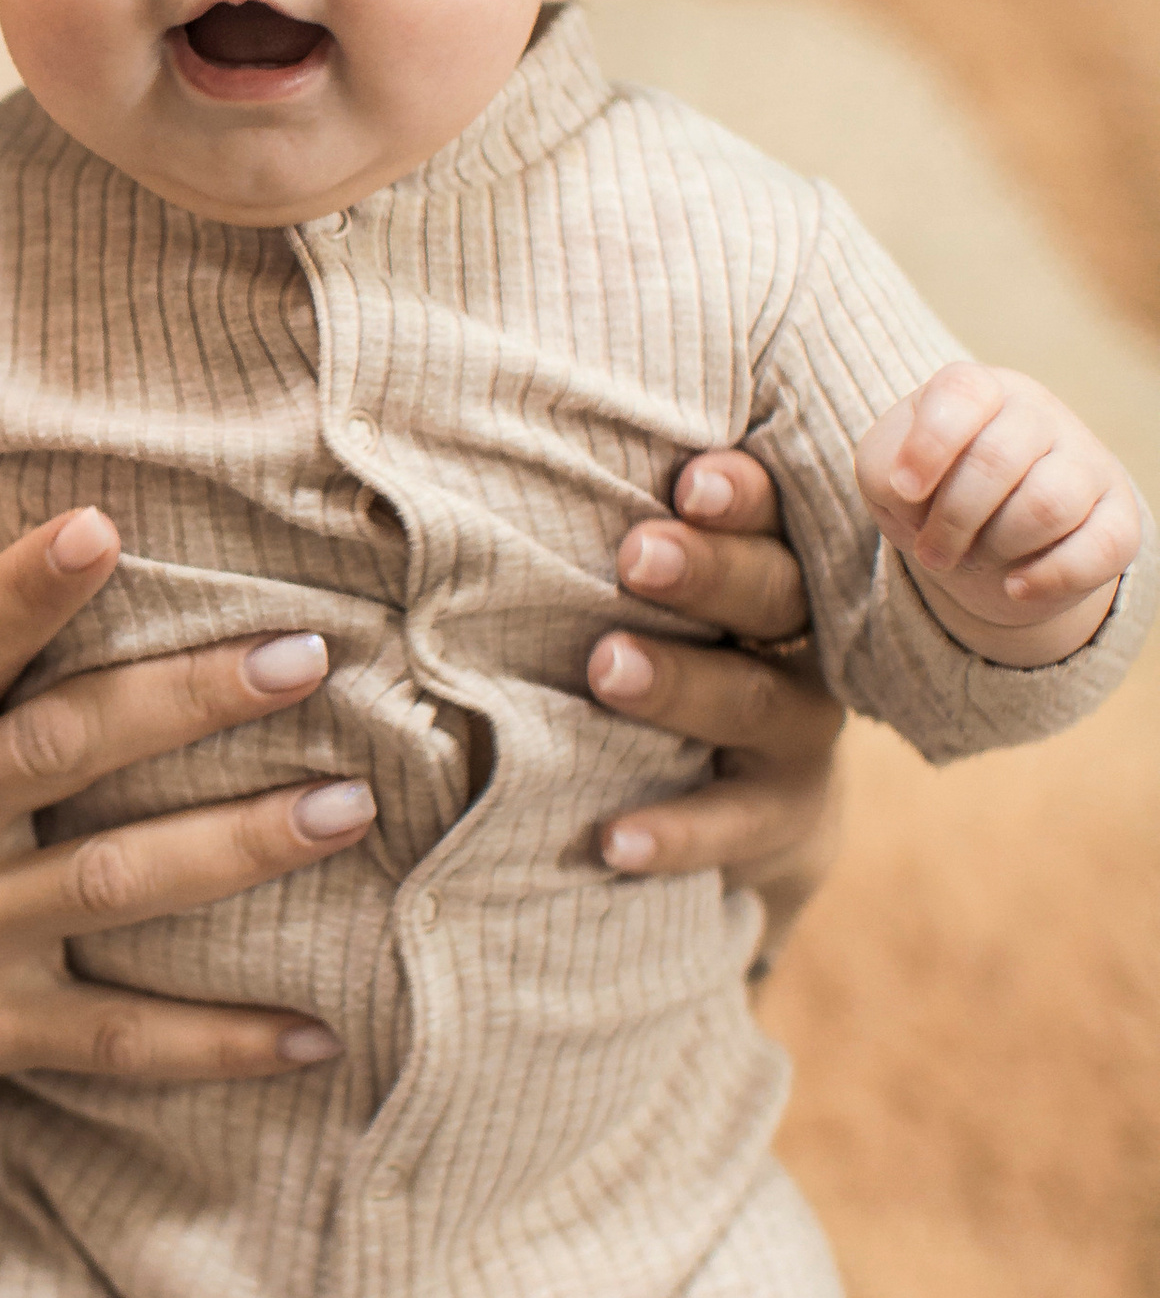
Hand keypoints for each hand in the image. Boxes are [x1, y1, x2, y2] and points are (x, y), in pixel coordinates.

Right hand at [0, 508, 374, 1160]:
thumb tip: (12, 546)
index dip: (28, 584)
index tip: (104, 520)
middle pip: (62, 749)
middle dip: (187, 699)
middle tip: (304, 656)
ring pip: (108, 883)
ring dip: (235, 846)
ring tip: (344, 808)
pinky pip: (113, 1039)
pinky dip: (215, 1042)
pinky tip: (315, 1036)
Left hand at [586, 449, 843, 948]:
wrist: (742, 796)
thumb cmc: (670, 645)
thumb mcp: (657, 590)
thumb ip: (621, 533)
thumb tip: (499, 455)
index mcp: (771, 562)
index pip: (772, 514)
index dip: (741, 496)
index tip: (689, 479)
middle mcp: (797, 639)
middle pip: (773, 594)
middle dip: (708, 572)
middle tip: (638, 555)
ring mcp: (797, 730)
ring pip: (753, 700)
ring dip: (680, 685)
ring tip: (606, 669)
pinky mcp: (780, 814)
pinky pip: (733, 824)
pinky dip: (675, 833)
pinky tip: (612, 841)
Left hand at [855, 361, 1135, 662]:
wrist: (983, 543)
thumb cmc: (929, 493)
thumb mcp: (886, 475)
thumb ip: (885, 471)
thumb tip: (915, 493)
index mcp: (980, 391)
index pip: (963, 393)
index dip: (929, 445)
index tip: (904, 490)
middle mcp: (1038, 414)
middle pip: (997, 461)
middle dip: (951, 522)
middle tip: (932, 553)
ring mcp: (1085, 461)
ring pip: (1047, 505)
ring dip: (994, 548)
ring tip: (973, 559)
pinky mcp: (1118, 516)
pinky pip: (1098, 548)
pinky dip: (1048, 578)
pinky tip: (1016, 586)